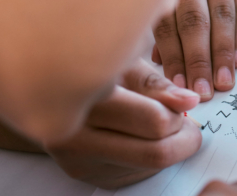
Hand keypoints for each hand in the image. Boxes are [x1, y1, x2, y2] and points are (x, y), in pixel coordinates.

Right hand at [44, 59, 201, 188]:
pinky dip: (147, 158)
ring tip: (160, 126)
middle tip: (187, 125)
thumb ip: (158, 85)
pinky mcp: (82, 173)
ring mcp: (76, 159)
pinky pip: (132, 174)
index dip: (179, 115)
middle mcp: (73, 134)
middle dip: (183, 140)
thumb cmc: (94, 69)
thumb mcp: (125, 63)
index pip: (155, 122)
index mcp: (86, 98)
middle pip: (155, 153)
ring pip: (148, 167)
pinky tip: (136, 137)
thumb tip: (189, 101)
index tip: (184, 105)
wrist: (48, 90)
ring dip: (167, 148)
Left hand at [152, 0, 236, 100]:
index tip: (177, 86)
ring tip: (223, 83)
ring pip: (222, 16)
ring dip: (222, 54)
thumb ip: (163, 21)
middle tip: (202, 91)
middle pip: (196, 18)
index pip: (168, 19)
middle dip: (198, 59)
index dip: (173, 55)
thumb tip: (159, 65)